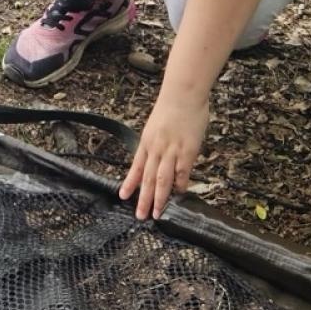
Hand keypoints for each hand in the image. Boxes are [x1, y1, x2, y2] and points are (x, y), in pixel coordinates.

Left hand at [119, 89, 210, 219]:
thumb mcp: (155, 126)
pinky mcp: (187, 151)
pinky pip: (182, 172)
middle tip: (141, 216)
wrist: (183, 94)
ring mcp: (171, 151)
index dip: (129, 183)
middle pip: (148, 179)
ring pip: (162, 180)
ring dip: (159, 198)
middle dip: (144, 199)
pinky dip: (180, 185)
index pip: (136, 167)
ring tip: (157, 213)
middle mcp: (156, 149)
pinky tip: (179, 194)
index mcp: (146, 142)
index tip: (123, 196)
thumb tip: (155, 158)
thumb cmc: (171, 107)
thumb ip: (155, 143)